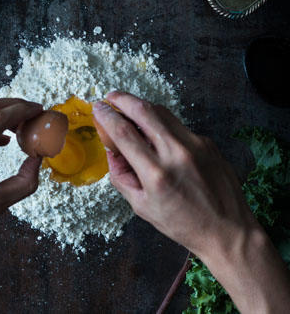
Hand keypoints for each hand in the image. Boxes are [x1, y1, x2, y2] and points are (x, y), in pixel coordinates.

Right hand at [93, 91, 289, 313]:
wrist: (227, 229)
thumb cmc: (183, 224)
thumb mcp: (142, 207)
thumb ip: (122, 177)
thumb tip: (112, 152)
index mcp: (156, 173)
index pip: (124, 133)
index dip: (107, 116)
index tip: (98, 108)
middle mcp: (176, 153)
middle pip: (144, 111)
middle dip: (123, 99)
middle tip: (112, 97)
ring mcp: (196, 144)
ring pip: (163, 112)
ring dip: (142, 106)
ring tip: (131, 110)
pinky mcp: (207, 142)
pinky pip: (178, 126)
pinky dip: (162, 124)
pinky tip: (157, 134)